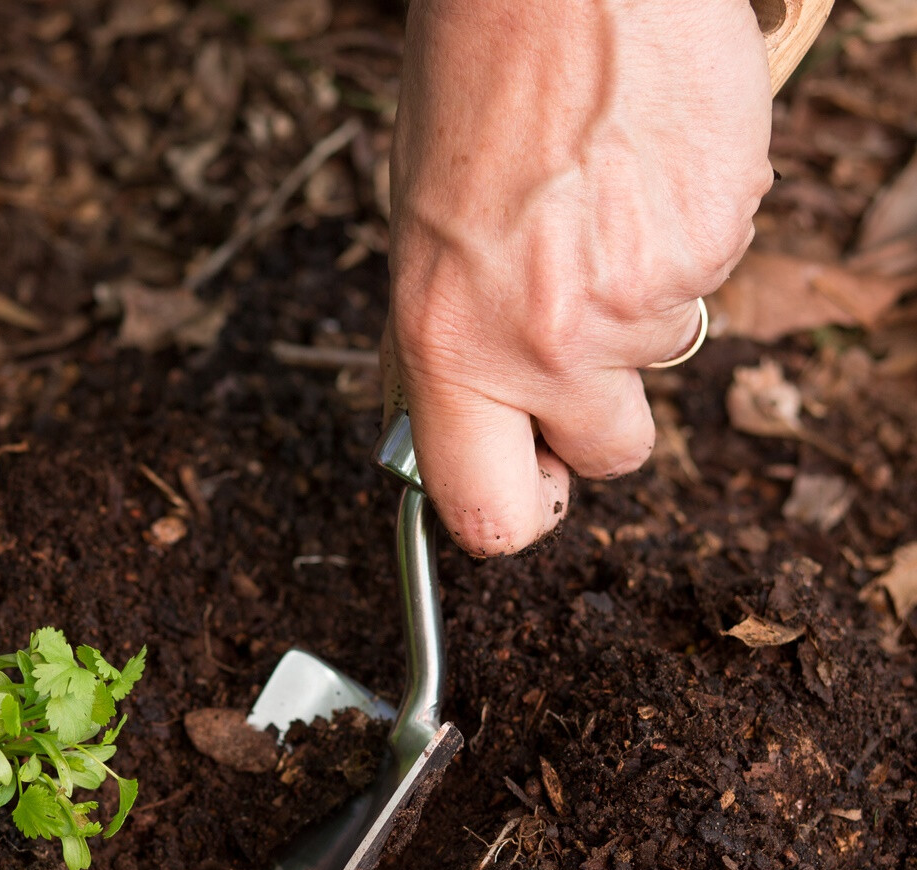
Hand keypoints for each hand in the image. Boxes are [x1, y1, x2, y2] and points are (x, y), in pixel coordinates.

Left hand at [387, 0, 770, 553]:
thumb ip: (455, 338)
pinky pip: (709, 272)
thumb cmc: (475, 86)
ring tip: (597, 197)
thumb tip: (476, 411)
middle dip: (598, 409)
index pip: (486, 511)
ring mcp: (645, 297)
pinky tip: (644, 165)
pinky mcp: (721, 240)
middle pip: (611, 453)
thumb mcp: (421, 235)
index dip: (515, 511)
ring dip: (637, 296)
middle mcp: (547, 341)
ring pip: (660, 350)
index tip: (527, 485)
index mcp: (449, 344)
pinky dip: (685, 232)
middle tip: (573, 326)